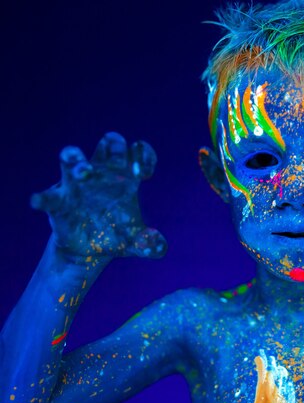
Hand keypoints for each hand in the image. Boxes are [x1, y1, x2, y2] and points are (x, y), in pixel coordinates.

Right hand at [31, 132, 166, 259]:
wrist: (90, 250)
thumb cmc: (116, 234)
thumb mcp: (135, 242)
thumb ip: (149, 244)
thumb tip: (159, 249)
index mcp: (126, 177)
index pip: (137, 152)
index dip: (143, 155)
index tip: (144, 174)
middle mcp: (103, 173)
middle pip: (108, 145)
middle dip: (114, 148)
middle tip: (117, 163)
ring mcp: (78, 184)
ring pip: (73, 159)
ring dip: (77, 161)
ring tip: (84, 172)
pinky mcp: (58, 201)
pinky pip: (49, 196)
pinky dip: (43, 198)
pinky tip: (38, 201)